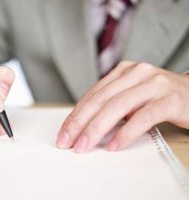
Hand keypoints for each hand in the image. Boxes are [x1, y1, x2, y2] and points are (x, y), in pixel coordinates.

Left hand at [56, 61, 188, 152]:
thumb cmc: (158, 98)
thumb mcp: (131, 97)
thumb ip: (111, 105)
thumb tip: (83, 126)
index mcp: (122, 72)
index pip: (92, 95)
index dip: (75, 115)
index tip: (64, 133)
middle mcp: (136, 73)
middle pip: (100, 99)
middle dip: (80, 122)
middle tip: (67, 141)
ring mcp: (154, 84)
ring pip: (118, 106)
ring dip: (97, 129)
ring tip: (84, 145)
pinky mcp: (170, 98)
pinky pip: (143, 117)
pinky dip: (126, 133)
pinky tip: (114, 146)